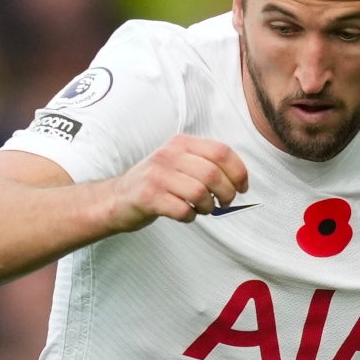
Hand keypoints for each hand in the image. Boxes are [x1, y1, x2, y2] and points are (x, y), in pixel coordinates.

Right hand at [106, 136, 250, 231]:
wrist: (117, 199)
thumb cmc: (156, 184)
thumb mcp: (179, 163)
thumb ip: (205, 165)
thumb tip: (239, 182)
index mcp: (181, 143)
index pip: (221, 152)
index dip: (239, 172)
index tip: (242, 188)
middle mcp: (168, 155)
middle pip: (213, 174)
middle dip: (227, 193)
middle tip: (224, 203)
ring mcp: (157, 175)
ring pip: (200, 192)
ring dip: (208, 207)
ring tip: (202, 209)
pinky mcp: (148, 197)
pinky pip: (183, 210)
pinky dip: (190, 217)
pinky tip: (185, 215)